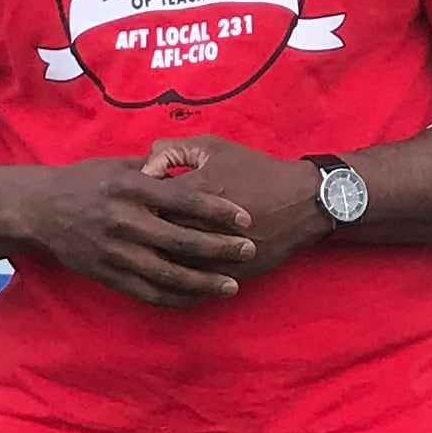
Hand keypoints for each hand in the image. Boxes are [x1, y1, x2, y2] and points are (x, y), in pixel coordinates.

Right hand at [5, 154, 262, 305]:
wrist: (39, 209)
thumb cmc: (85, 181)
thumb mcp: (118, 164)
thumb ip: (155, 169)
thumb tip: (192, 169)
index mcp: (131, 188)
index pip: (185, 199)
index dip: (219, 210)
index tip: (246, 218)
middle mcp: (125, 221)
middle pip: (183, 240)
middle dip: (221, 248)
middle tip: (250, 251)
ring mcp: (116, 252)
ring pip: (168, 274)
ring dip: (204, 282)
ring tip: (232, 285)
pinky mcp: (107, 275)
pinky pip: (148, 293)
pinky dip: (176, 298)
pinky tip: (198, 298)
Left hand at [143, 138, 335, 277]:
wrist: (301, 202)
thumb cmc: (255, 170)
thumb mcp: (214, 147)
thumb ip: (174, 151)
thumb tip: (145, 167)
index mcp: (194, 189)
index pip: (147, 201)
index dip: (134, 204)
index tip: (130, 204)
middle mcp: (202, 223)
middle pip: (154, 236)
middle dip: (140, 235)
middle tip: (132, 232)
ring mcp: (215, 251)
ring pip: (171, 264)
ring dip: (154, 262)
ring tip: (143, 255)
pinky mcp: (228, 271)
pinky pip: (193, 285)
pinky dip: (177, 284)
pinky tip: (164, 279)